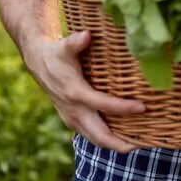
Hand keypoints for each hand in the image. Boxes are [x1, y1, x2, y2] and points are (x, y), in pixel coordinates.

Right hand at [24, 30, 145, 152]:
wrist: (38, 62)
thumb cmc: (56, 53)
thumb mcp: (64, 46)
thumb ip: (76, 42)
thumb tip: (86, 35)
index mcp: (75, 93)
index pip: (103, 104)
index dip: (123, 108)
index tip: (142, 107)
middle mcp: (74, 110)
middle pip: (99, 134)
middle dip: (120, 143)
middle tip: (142, 144)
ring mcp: (72, 117)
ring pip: (95, 138)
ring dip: (114, 144)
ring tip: (137, 145)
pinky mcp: (72, 119)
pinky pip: (91, 134)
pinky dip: (106, 138)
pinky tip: (122, 136)